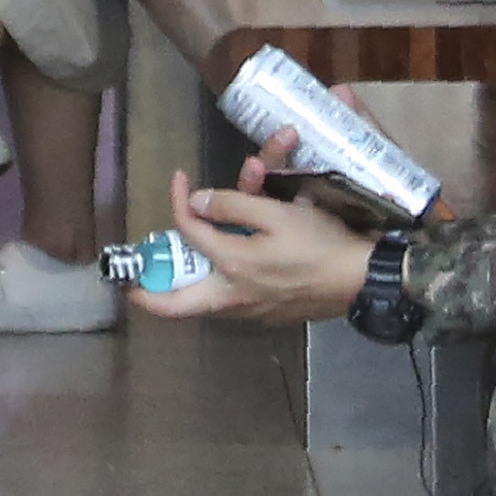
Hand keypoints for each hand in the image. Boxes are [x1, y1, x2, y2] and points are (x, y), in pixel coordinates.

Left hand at [127, 158, 377, 325]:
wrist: (364, 279)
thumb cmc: (323, 244)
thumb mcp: (278, 214)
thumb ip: (233, 207)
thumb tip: (197, 204)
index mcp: (232, 266)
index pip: (188, 230)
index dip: (178, 201)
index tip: (179, 180)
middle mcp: (234, 296)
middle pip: (176, 307)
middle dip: (148, 297)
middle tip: (131, 287)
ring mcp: (251, 312)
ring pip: (203, 307)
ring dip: (185, 289)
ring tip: (171, 276)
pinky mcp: (270, 315)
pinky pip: (231, 305)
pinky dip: (219, 287)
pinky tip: (224, 272)